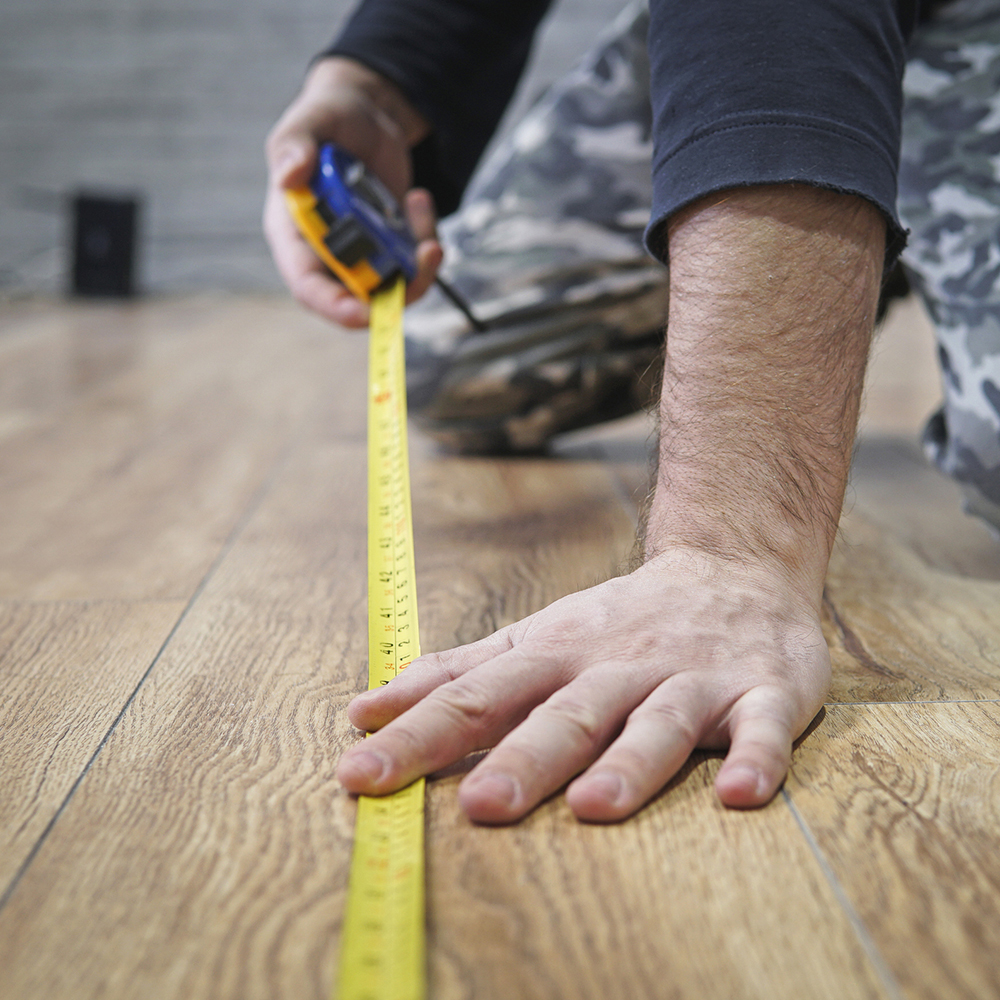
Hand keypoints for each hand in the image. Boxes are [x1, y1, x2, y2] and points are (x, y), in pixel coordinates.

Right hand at [263, 57, 442, 326]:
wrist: (365, 115)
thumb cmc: (327, 120)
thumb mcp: (307, 123)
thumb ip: (294, 147)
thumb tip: (289, 176)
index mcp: (295, 235)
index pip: (309, 288)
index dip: (335, 307)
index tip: (364, 312)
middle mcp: (328, 254)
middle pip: (360, 299)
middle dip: (398, 288)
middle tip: (427, 251)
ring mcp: (363, 254)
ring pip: (395, 287)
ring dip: (420, 264)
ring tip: (420, 205)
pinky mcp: (392, 247)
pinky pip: (415, 264)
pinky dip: (426, 239)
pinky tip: (418, 199)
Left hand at [338, 184, 883, 823]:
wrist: (732, 565)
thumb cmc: (620, 620)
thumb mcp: (534, 637)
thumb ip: (456, 673)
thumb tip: (364, 708)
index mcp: (556, 656)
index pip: (476, 698)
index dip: (418, 736)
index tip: (360, 775)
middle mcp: (617, 667)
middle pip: (564, 714)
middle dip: (523, 757)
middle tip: (479, 805)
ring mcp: (691, 679)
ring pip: (657, 721)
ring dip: (629, 762)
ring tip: (593, 806)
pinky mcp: (761, 692)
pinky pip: (763, 728)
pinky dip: (756, 757)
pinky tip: (740, 794)